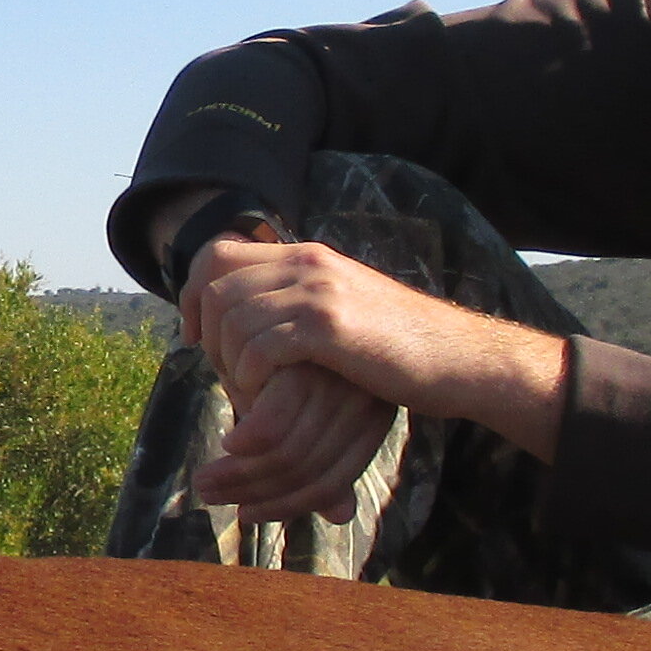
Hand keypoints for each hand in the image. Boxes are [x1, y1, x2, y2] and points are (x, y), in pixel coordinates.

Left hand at [174, 228, 571, 516]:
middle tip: (225, 374)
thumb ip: (297, 305)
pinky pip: (259, 346)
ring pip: (232, 318)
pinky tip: (265, 397)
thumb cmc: (398, 350)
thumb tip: (246, 323)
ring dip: (229, 363)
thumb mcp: (341, 313)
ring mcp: (318, 290)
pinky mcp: (328, 326)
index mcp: (307, 256)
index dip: (193, 295)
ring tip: (248, 392)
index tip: (196, 337)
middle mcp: (307, 263)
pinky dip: (251, 377)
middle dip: (208, 335)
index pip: (218, 254)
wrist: (457, 358)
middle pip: (214, 284)